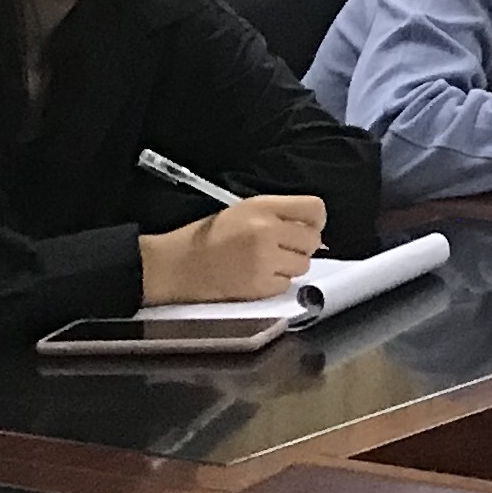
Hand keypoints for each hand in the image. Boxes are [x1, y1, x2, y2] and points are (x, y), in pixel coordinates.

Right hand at [138, 194, 326, 304]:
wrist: (176, 265)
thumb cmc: (208, 236)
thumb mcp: (243, 210)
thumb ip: (277, 214)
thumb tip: (310, 228)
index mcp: (262, 207)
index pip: (314, 208)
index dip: (315, 220)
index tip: (305, 228)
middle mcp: (267, 230)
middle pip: (313, 240)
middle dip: (300, 246)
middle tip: (280, 249)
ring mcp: (264, 259)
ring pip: (303, 265)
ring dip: (288, 266)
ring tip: (264, 263)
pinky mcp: (259, 285)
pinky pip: (286, 285)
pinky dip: (275, 283)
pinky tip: (255, 276)